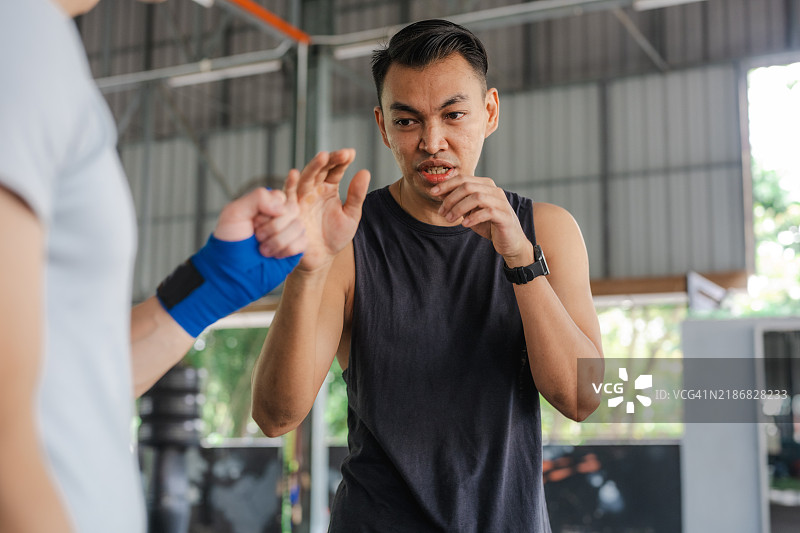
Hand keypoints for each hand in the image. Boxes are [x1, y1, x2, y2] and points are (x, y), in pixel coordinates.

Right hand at [267, 149, 369, 271]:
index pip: (335, 170)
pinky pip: (288, 195)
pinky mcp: (291, 210)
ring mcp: (301, 198)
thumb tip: (365, 172)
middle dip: (329, 160)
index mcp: (328, 188)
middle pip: (320, 169)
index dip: (341, 160)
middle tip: (341, 153)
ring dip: (313, 167)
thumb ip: (357, 195)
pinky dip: (289, 185)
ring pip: (305, 178)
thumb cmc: (335, 237)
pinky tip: (293, 174)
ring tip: (323, 157)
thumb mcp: (350, 216)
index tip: (351, 153)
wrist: (320, 259)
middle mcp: (314, 190)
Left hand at [432, 176, 532, 266]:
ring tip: (450, 219)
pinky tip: (465, 225)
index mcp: (486, 186)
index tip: (433, 193)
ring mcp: (501, 202)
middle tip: (441, 212)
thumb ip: (458, 201)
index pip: (464, 179)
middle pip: (468, 186)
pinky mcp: (505, 216)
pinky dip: (473, 217)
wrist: (509, 242)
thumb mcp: (470, 212)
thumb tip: (440, 193)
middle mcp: (494, 191)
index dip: (446, 185)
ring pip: (477, 197)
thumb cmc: (489, 225)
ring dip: (459, 208)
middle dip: (451, 199)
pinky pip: (487, 212)